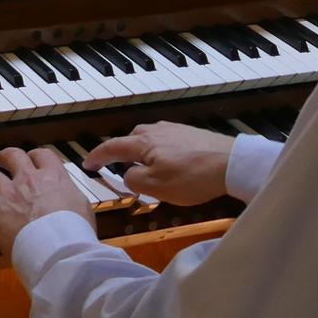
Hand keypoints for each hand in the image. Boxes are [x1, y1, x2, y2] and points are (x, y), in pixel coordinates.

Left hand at [0, 147, 93, 255]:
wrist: (59, 248)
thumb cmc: (75, 232)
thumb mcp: (83, 208)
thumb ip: (71, 198)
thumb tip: (69, 200)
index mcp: (53, 177)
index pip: (43, 156)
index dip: (36, 156)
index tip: (33, 159)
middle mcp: (29, 179)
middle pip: (14, 157)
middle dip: (8, 156)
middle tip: (3, 158)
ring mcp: (9, 194)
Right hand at [83, 121, 234, 205]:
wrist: (231, 163)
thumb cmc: (191, 177)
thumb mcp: (157, 187)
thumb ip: (134, 180)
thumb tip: (127, 174)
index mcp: (143, 143)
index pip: (112, 146)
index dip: (97, 156)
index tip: (87, 163)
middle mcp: (156, 131)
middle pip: (131, 138)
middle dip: (122, 152)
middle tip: (120, 168)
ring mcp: (175, 130)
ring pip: (150, 138)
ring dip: (143, 152)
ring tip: (148, 168)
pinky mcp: (191, 133)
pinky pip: (166, 140)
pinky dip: (160, 151)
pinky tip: (171, 163)